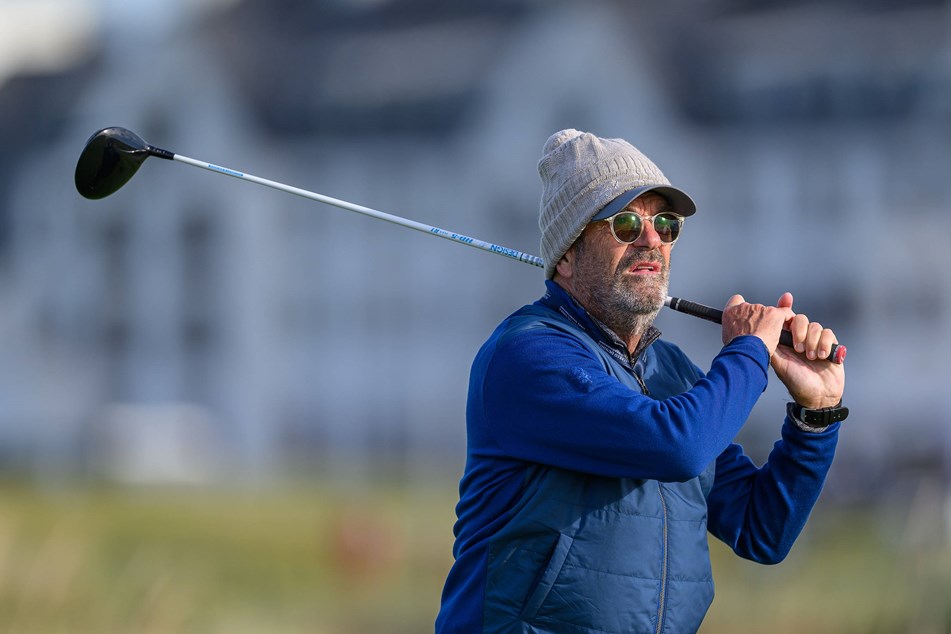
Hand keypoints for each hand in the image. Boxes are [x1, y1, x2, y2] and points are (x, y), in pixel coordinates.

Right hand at [721, 294, 792, 355]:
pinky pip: (785, 313)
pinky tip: (784, 331)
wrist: (745, 352)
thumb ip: (735, 329)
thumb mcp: (728, 338)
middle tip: (759, 332)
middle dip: (760, 318)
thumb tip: (739, 333)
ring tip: (769, 337)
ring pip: (770, 312)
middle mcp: (744, 307)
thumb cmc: (737, 349)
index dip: (744, 309)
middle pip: (756, 308)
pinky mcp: (773, 314)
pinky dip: (787, 320)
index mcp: (731, 312)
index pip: (737, 300)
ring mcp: (760, 309)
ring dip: (771, 322)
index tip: (748, 316)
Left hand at [770, 292, 844, 408]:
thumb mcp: (779, 363)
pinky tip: (821, 356)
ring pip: (815, 326)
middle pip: (800, 319)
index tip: (786, 298)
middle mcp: (801, 338)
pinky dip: (824, 343)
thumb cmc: (795, 381)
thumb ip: (771, 346)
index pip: (785, 319)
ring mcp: (816, 341)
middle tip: (798, 348)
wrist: (817, 397)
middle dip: (799, 330)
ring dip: (812, 341)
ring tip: (809, 357)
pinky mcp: (830, 346)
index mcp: (786, 340)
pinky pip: (829, 333)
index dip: (785, 307)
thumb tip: (759, 330)